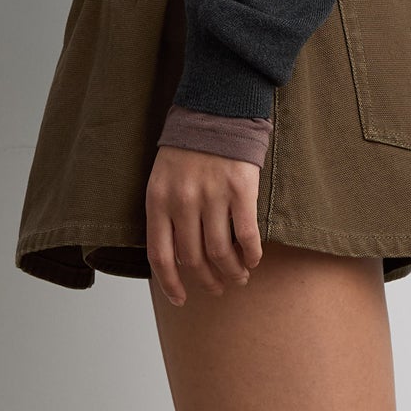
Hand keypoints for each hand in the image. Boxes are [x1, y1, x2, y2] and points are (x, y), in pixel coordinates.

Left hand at [145, 145, 263, 304]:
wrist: (214, 111)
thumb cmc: (187, 150)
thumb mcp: (162, 180)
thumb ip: (165, 216)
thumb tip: (178, 260)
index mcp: (158, 201)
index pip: (160, 255)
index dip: (170, 284)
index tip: (181, 299)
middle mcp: (182, 202)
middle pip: (193, 259)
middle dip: (206, 281)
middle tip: (217, 288)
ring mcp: (211, 196)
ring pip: (220, 253)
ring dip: (231, 273)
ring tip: (238, 278)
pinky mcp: (240, 190)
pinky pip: (246, 235)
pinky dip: (250, 254)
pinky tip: (253, 260)